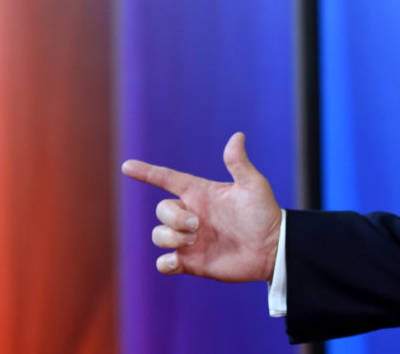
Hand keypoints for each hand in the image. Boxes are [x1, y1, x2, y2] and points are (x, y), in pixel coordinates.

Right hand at [121, 132, 281, 282]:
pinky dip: (166, 263)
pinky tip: (180, 261)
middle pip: (161, 210)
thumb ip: (239, 163)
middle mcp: (191, 215)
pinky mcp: (191, 263)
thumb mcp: (253, 186)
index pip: (167, 179)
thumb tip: (237, 136)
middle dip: (173, 217)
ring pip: (158, 235)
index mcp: (201, 193)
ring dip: (171, 238)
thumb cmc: (264, 214)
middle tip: (198, 226)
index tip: (127, 166)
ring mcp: (189, 240)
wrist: (272, 249)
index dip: (147, 172)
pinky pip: (163, 263)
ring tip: (196, 241)